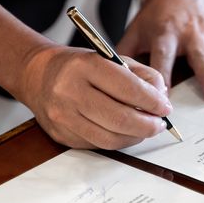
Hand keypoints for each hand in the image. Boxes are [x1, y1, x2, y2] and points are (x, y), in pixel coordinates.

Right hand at [20, 46, 170, 148]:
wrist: (38, 75)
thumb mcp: (110, 58)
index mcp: (85, 66)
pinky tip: (124, 132)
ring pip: (110, 138)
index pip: (127, 88)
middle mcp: (70, 91)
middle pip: (120, 119)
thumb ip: (141, 75)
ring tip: (145, 129)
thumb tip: (161, 98)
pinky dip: (118, 141)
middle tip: (159, 124)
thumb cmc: (78, 66)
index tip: (165, 107)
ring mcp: (63, 116)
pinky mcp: (61, 135)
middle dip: (147, 125)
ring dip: (135, 137)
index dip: (152, 102)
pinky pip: (98, 145)